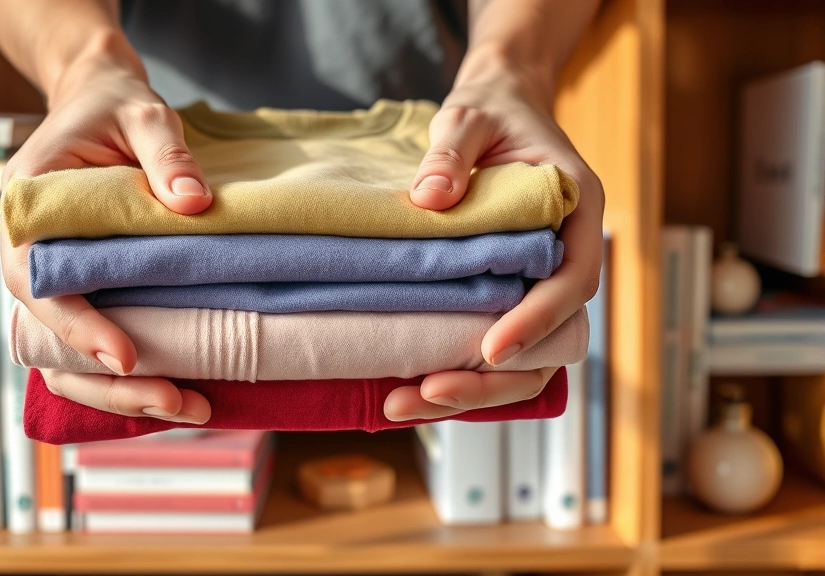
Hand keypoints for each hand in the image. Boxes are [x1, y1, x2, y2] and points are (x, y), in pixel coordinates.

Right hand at [0, 36, 211, 423]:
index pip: (33, 280)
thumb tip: (194, 203)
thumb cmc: (116, 107)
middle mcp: (30, 254)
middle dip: (107, 383)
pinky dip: (129, 378)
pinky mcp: (83, 294)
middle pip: (45, 340)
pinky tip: (178, 392)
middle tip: (177, 401)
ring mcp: (55, 281)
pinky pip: (92, 349)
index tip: (126, 356)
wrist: (102, 105)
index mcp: (28, 209)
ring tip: (190, 408)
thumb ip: (165, 152)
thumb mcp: (145, 113)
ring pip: (64, 359)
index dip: (74, 326)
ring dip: (120, 395)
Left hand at [384, 57, 603, 420]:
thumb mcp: (468, 116)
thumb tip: (430, 197)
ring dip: (472, 391)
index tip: (491, 348)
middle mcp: (568, 256)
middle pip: (554, 342)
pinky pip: (497, 349)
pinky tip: (410, 390)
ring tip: (403, 404)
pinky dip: (460, 375)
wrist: (498, 112)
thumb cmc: (490, 111)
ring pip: (527, 360)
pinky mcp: (510, 298)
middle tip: (429, 391)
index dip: (538, 321)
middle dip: (496, 377)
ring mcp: (540, 284)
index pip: (574, 280)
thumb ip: (451, 149)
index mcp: (579, 212)